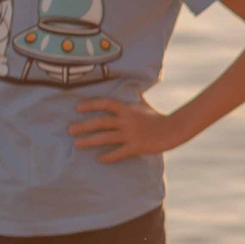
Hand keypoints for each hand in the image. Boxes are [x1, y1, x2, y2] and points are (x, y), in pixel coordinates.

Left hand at [70, 96, 185, 161]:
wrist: (174, 129)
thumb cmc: (157, 116)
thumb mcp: (143, 103)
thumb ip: (133, 95)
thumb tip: (129, 84)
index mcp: (128, 109)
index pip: (106, 103)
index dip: (91, 104)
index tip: (77, 107)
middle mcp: (127, 120)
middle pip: (101, 122)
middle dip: (84, 126)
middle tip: (70, 130)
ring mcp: (131, 134)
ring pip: (106, 138)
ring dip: (90, 141)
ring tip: (77, 144)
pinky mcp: (137, 147)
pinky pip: (119, 152)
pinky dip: (109, 156)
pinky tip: (99, 159)